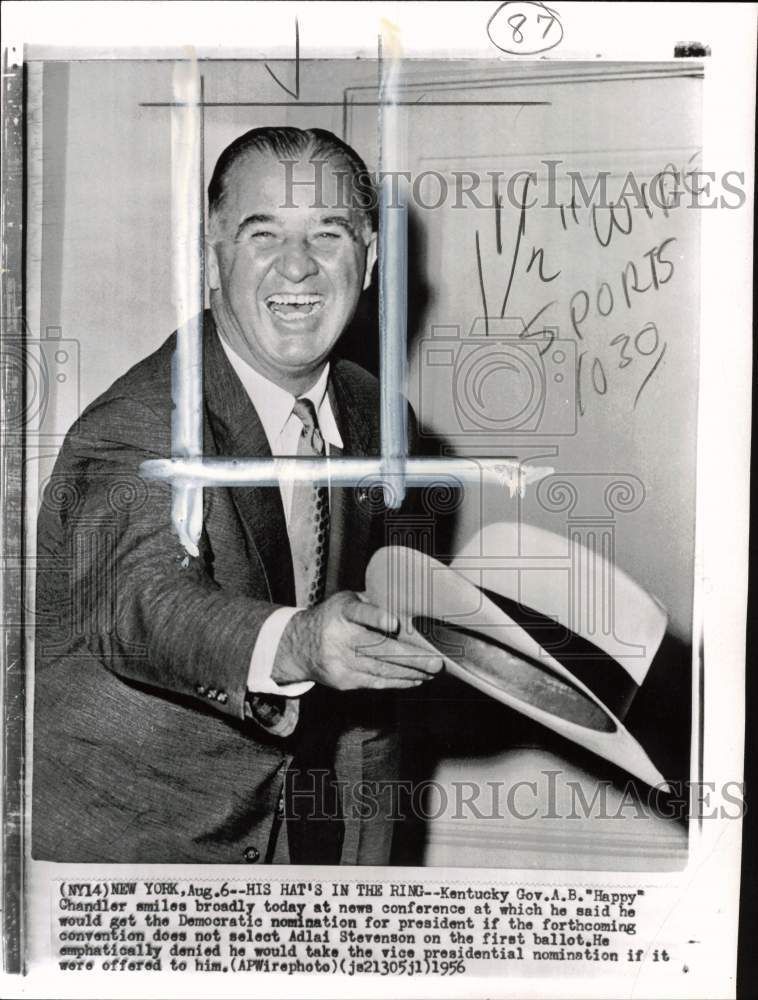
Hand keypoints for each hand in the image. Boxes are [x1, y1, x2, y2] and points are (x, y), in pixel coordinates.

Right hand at [271, 591, 442, 690]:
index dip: (376, 617)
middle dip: (411, 657)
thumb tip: (411, 604)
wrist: (298, 646)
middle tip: (436, 662)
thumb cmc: (332, 617)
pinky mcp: (344, 681)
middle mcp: (339, 637)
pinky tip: (416, 679)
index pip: (359, 612)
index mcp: (342, 611)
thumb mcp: (346, 601)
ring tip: (433, 672)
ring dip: (411, 672)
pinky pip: (376, 682)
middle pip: (378, 649)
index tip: (394, 622)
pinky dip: (399, 681)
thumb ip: (373, 603)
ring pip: (381, 669)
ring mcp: (341, 662)